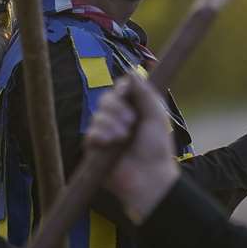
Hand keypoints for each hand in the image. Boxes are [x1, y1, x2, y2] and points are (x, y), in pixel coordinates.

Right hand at [84, 74, 179, 222]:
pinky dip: (99, 135)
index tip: (126, 94)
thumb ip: (144, 93)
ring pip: (97, 116)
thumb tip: (131, 71)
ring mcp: (106, 134)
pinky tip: (109, 142)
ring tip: (123, 138)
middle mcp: (119, 119)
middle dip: (117, 108)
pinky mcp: (95, 149)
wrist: (149, 176)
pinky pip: (89, 134)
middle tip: (130, 122)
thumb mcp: (156, 116)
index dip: (121, 90)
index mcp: (134, 110)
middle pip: (106, 100)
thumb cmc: (157, 149)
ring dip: (111, 124)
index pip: (121, 90)